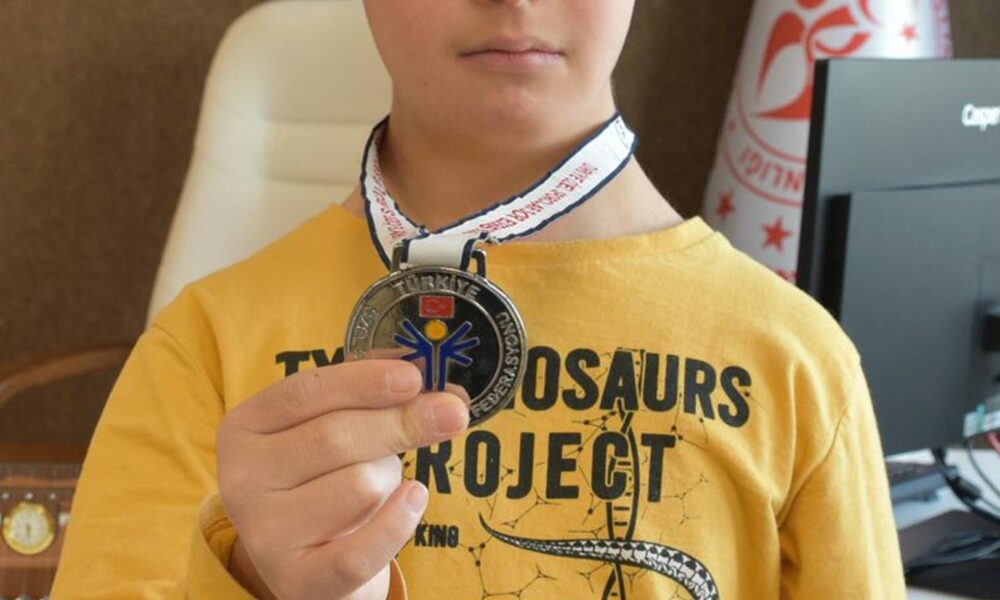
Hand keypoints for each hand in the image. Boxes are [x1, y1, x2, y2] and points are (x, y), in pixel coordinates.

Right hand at [216, 359, 468, 599]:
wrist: (313, 564)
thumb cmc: (328, 479)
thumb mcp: (336, 426)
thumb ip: (374, 395)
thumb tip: (428, 375)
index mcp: (245, 428)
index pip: (306, 392)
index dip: (364, 381)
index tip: (414, 377)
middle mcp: (242, 480)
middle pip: (334, 437)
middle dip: (401, 422)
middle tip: (452, 413)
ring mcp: (265, 535)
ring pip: (358, 487)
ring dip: (389, 479)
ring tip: (382, 485)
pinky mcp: (298, 580)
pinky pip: (363, 549)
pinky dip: (399, 521)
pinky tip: (414, 499)